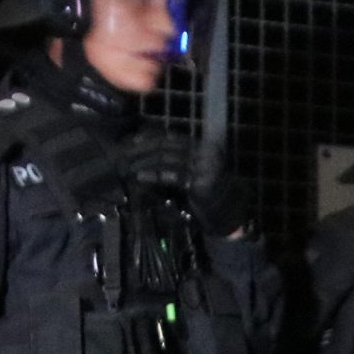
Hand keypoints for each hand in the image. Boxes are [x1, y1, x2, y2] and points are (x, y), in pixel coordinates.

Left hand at [124, 129, 248, 234]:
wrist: (228, 216)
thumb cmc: (208, 195)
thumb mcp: (194, 172)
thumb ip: (178, 161)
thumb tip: (149, 151)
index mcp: (204, 147)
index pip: (173, 137)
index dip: (151, 137)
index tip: (133, 140)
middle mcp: (205, 153)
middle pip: (167, 145)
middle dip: (143, 148)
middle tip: (125, 152)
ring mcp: (203, 167)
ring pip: (167, 158)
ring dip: (144, 161)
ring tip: (128, 166)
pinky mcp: (199, 183)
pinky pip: (171, 175)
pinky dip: (153, 175)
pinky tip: (140, 177)